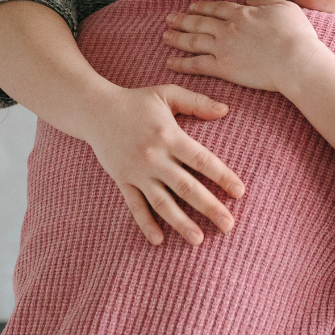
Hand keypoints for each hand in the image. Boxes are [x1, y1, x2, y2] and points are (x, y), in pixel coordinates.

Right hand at [82, 83, 245, 245]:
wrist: (94, 110)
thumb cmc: (136, 101)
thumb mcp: (168, 93)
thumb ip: (198, 102)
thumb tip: (226, 110)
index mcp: (170, 136)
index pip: (202, 160)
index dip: (223, 177)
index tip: (240, 192)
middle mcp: (155, 158)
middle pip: (186, 187)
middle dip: (209, 207)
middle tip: (229, 225)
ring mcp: (137, 172)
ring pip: (162, 202)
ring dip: (181, 223)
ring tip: (199, 239)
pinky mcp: (123, 181)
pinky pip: (135, 206)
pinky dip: (146, 224)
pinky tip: (159, 240)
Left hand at [163, 0, 327, 94]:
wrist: (295, 60)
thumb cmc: (296, 34)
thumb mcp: (285, 7)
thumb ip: (265, 1)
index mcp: (243, 13)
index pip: (217, 8)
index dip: (203, 7)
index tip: (192, 6)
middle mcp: (228, 28)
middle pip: (199, 22)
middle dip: (182, 19)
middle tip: (169, 18)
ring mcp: (223, 48)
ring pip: (193, 41)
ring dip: (177, 38)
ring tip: (165, 36)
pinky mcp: (223, 68)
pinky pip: (197, 64)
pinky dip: (182, 63)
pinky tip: (170, 62)